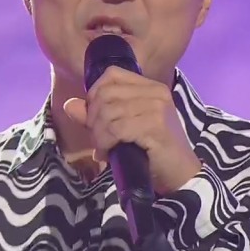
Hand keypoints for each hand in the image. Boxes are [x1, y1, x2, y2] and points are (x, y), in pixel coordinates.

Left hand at [64, 66, 201, 194]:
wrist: (179, 175)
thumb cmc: (152, 152)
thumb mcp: (122, 129)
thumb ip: (96, 116)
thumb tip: (70, 105)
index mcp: (150, 87)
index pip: (111, 75)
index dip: (95, 94)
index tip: (96, 118)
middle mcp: (155, 92)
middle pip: (105, 93)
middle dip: (93, 118)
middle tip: (99, 139)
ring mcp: (156, 107)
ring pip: (108, 112)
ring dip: (99, 134)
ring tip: (104, 148)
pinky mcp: (155, 126)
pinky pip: (116, 128)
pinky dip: (106, 142)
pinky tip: (109, 153)